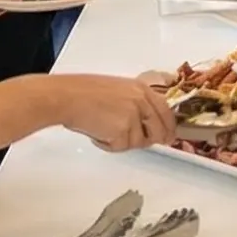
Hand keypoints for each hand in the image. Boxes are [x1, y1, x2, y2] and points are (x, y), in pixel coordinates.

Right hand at [45, 74, 178, 151]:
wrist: (67, 97)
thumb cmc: (83, 92)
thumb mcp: (117, 89)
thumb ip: (134, 103)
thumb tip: (145, 123)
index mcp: (141, 89)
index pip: (166, 110)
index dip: (168, 127)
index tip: (169, 136)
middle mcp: (142, 101)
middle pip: (159, 130)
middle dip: (150, 140)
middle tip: (132, 140)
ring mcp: (134, 116)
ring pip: (138, 142)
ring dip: (122, 141)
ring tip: (102, 128)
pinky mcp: (123, 131)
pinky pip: (121, 147)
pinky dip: (108, 145)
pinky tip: (97, 133)